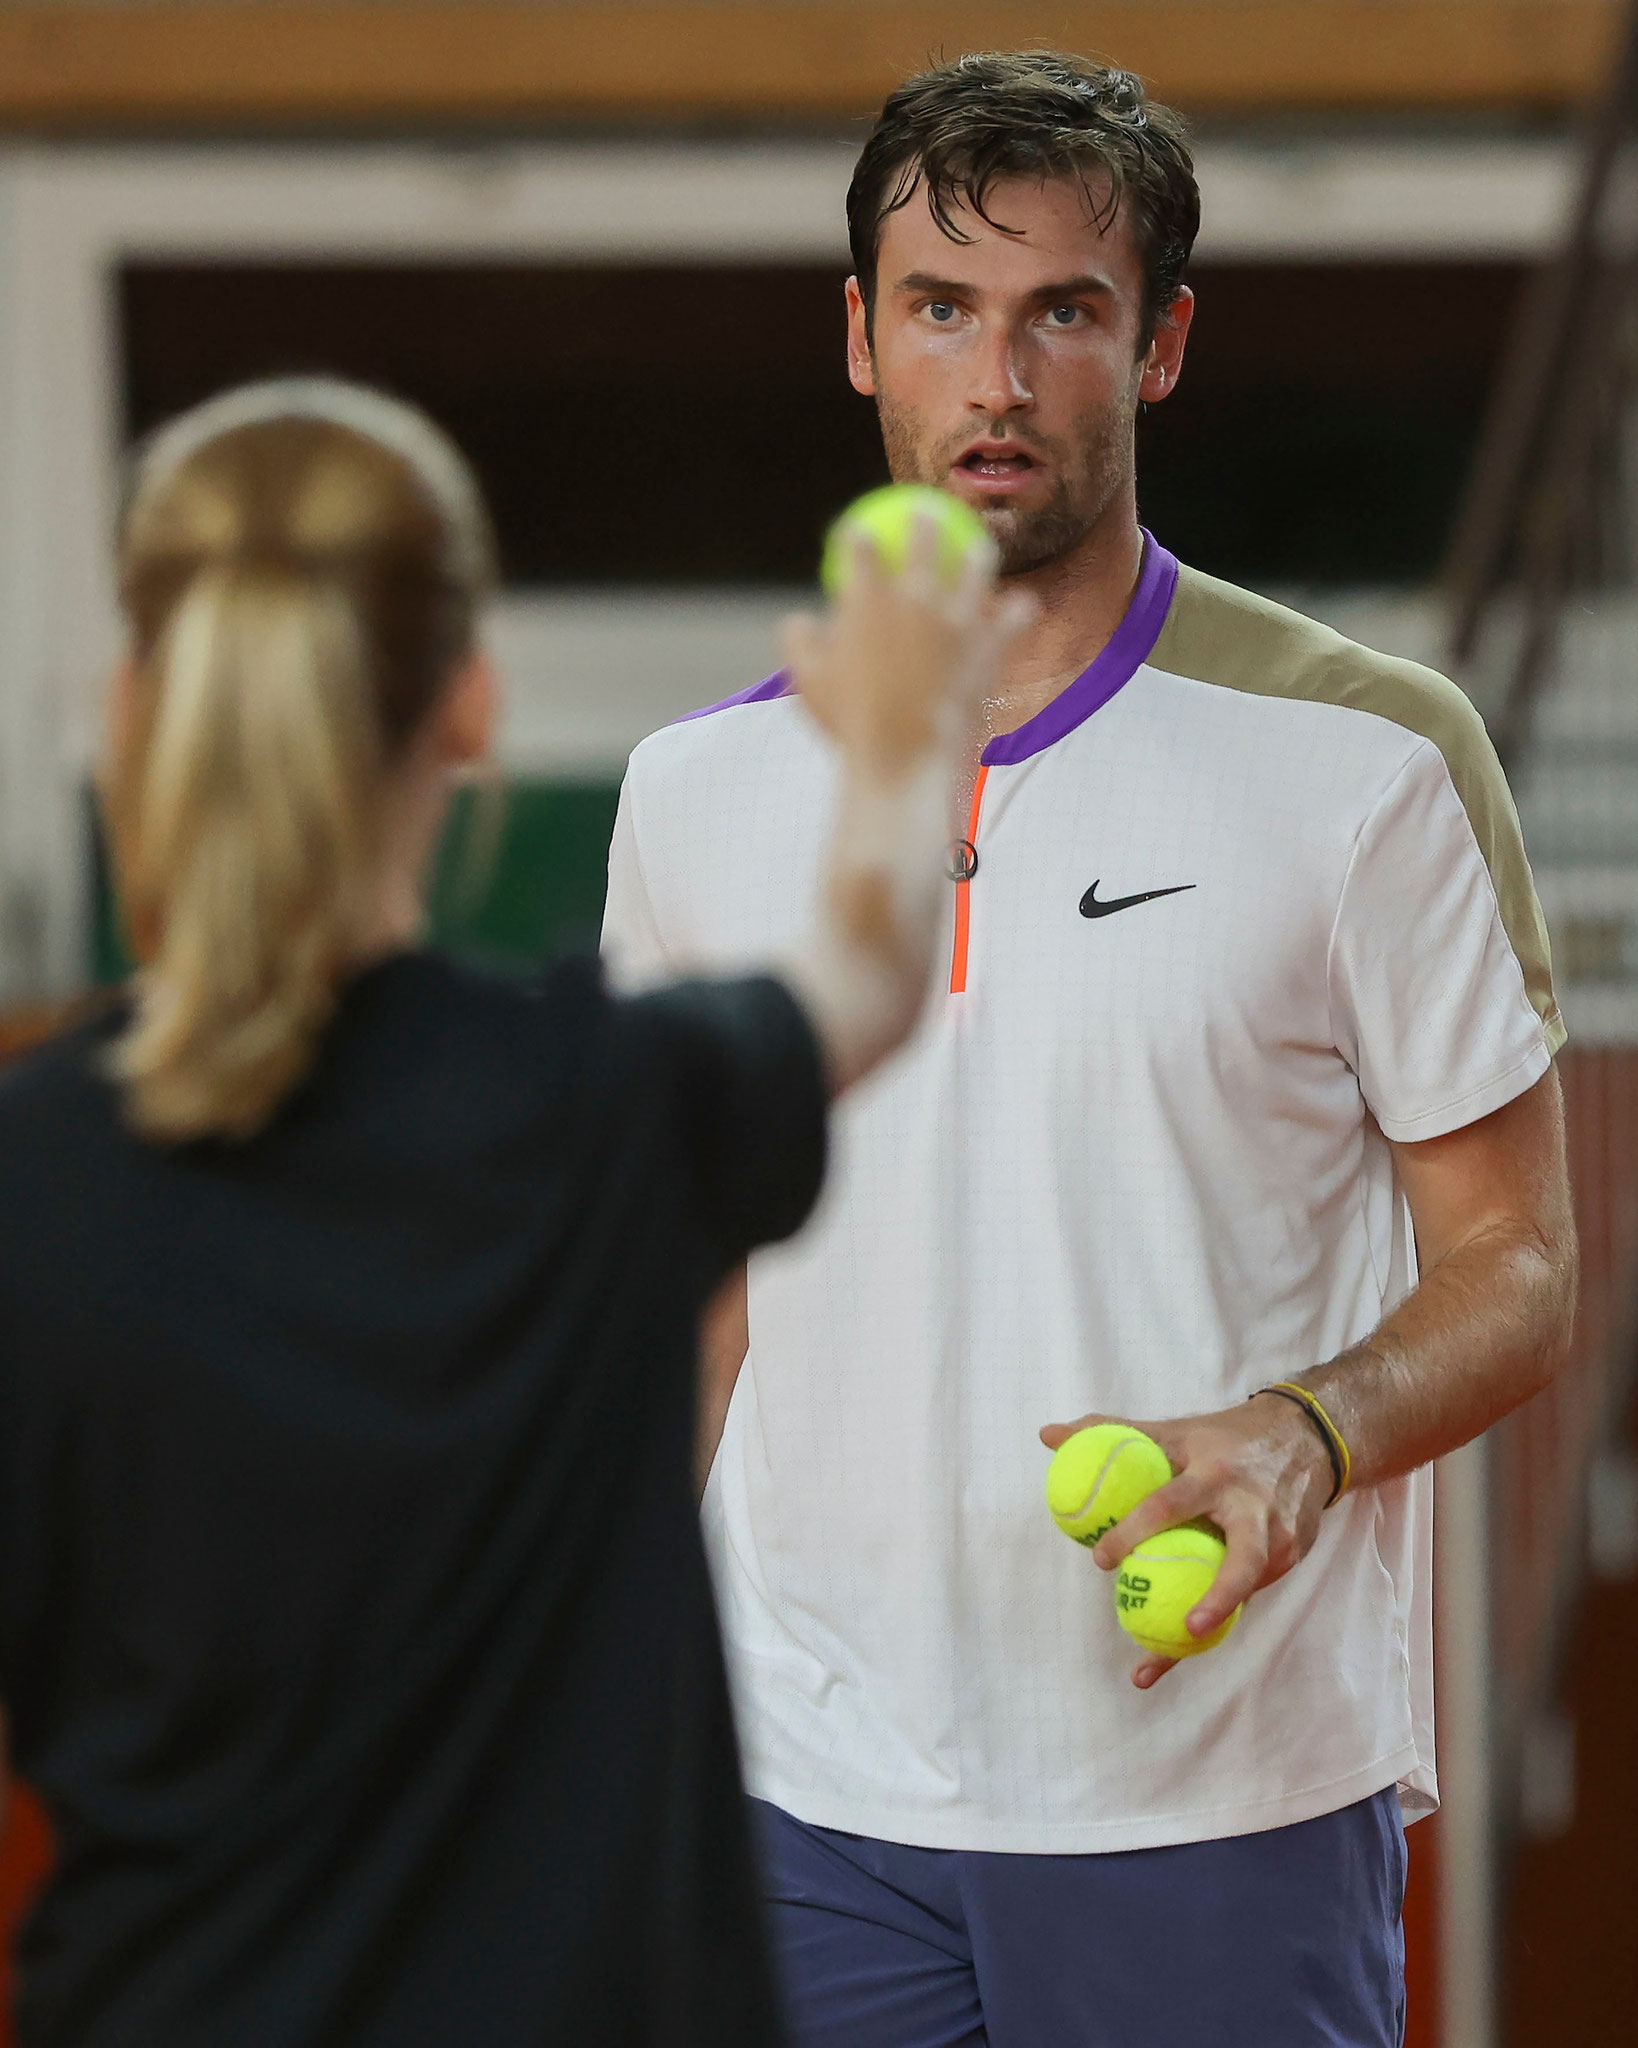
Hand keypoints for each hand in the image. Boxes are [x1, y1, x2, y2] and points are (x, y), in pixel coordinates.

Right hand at [784, 513, 1032, 781]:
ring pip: (978, 566)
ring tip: (979, 549)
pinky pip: (1013, 618)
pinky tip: (1023, 606)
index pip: (862, 545)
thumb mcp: (807, 682)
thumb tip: (801, 620)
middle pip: (924, 539)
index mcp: (868, 597)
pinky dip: (1018, 612)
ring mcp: (958, 617)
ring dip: (979, 552)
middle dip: (924, 518)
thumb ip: (800, 641)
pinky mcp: (989, 645)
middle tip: (926, 513)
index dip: (859, 533)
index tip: (860, 532)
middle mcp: (916, 595)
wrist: (902, 757)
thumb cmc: (849, 723)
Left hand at [1038, 1395, 1332, 1689]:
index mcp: (1215, 1472)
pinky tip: (1174, 1652)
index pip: (1170, 1504)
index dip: (1134, 1531)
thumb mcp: (1172, 1429)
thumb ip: (1110, 1432)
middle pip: (1241, 1560)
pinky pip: (1249, 1595)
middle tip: (1176, 1629)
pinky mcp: (1291, 1556)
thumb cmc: (1222, 1438)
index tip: (1101, 1561)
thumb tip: (1047, 1436)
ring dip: (1210, 1628)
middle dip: (1216, 1598)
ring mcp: (1280, 1536)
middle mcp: (1254, 1507)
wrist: (1309, 1438)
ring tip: (1154, 1663)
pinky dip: (1216, 1624)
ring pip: (1246, 1590)